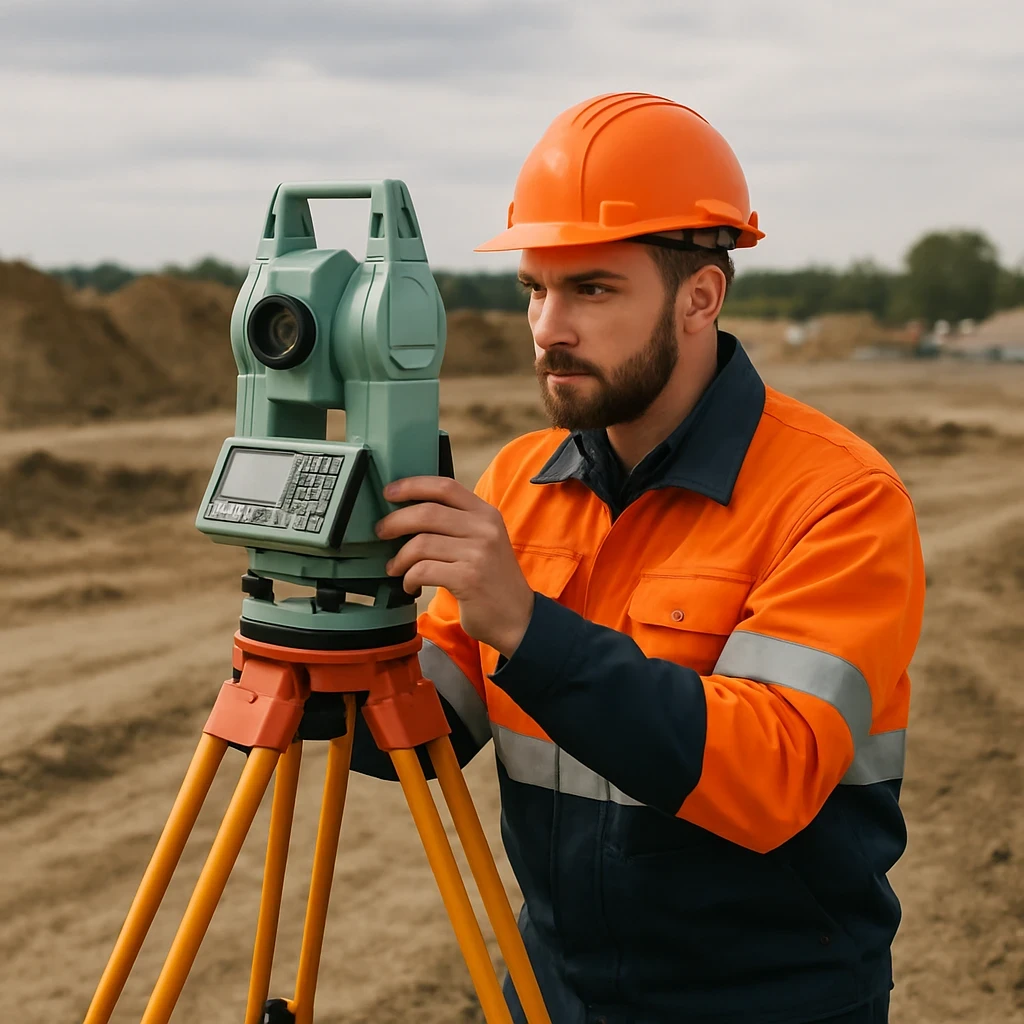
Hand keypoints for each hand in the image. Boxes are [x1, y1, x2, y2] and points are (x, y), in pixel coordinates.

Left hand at [375, 476, 534, 656]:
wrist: (517, 618)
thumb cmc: (491, 580)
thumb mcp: (483, 542)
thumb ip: (456, 525)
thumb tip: (407, 515)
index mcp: (486, 514)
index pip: (445, 487)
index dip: (412, 486)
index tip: (388, 492)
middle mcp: (484, 529)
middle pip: (427, 513)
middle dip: (396, 521)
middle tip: (381, 532)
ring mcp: (478, 553)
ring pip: (421, 543)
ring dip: (400, 557)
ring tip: (395, 568)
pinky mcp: (469, 578)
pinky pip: (424, 570)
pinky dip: (409, 578)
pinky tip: (410, 585)